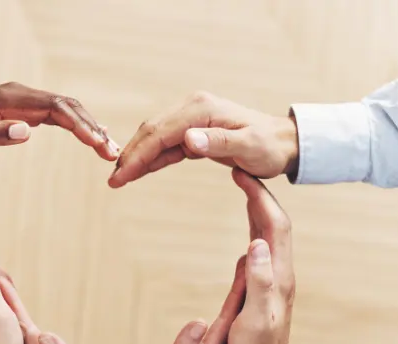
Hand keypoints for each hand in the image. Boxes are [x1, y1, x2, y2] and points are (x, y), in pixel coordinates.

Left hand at [0, 81, 120, 161]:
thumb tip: (27, 132)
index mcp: (9, 99)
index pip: (54, 108)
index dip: (78, 125)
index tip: (96, 143)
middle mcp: (21, 95)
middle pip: (67, 106)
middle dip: (92, 128)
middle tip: (112, 152)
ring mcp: (25, 101)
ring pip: (67, 109)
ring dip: (89, 127)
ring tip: (109, 149)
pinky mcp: (26, 109)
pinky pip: (58, 115)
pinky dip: (78, 126)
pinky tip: (93, 138)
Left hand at [0, 281, 127, 343]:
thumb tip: (44, 335)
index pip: (20, 323)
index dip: (7, 297)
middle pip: (14, 320)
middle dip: (2, 293)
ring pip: (20, 325)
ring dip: (8, 302)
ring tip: (0, 278)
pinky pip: (29, 334)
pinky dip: (21, 315)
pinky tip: (19, 310)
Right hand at [108, 91, 297, 187]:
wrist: (283, 142)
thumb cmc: (268, 146)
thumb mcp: (248, 145)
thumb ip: (218, 142)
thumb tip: (188, 140)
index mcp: (201, 109)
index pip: (160, 132)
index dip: (138, 154)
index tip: (122, 175)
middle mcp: (192, 108)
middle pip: (151, 131)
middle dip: (131, 155)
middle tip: (114, 181)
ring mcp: (191, 119)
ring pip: (155, 137)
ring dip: (137, 157)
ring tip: (120, 178)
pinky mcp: (194, 131)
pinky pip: (166, 145)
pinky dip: (152, 158)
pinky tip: (139, 171)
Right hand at [227, 168, 294, 343]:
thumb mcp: (254, 319)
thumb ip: (258, 282)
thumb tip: (255, 244)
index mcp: (280, 278)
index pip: (275, 227)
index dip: (260, 198)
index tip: (241, 175)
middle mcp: (281, 276)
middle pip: (275, 225)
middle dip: (260, 195)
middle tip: (239, 173)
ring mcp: (275, 283)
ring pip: (270, 237)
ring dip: (258, 211)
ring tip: (243, 191)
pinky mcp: (266, 292)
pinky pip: (262, 253)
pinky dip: (254, 232)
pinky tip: (247, 232)